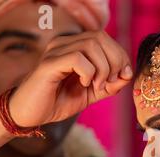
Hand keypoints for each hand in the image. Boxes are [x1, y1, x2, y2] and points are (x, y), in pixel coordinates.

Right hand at [9, 31, 131, 127]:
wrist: (31, 114)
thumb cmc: (59, 102)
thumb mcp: (92, 93)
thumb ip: (110, 84)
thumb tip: (128, 74)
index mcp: (74, 47)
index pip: (104, 38)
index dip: (120, 55)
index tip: (122, 76)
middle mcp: (64, 44)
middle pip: (100, 37)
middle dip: (114, 61)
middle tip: (109, 82)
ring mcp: (55, 52)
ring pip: (91, 45)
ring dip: (102, 68)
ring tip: (97, 85)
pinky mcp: (49, 64)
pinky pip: (77, 58)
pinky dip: (88, 72)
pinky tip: (84, 84)